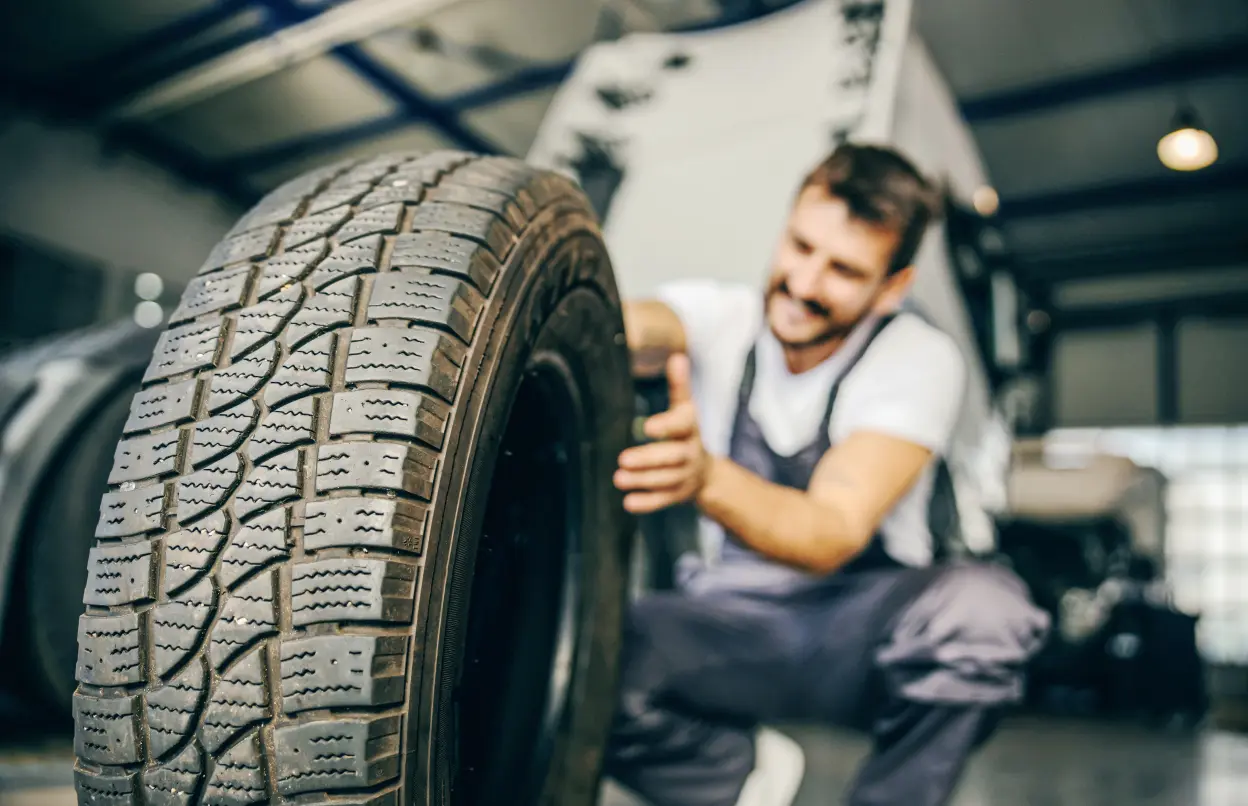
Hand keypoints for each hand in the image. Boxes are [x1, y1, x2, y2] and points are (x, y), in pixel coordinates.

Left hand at [614, 353, 710, 513]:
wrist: (706, 473)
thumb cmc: (686, 434)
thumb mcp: (685, 410)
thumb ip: (679, 387)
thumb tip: (677, 357)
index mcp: (689, 429)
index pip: (681, 425)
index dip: (666, 426)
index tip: (647, 426)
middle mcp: (689, 454)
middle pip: (672, 457)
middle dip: (648, 459)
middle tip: (622, 459)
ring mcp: (684, 477)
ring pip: (665, 480)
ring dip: (642, 480)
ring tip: (618, 478)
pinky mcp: (676, 495)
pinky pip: (663, 500)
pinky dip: (647, 503)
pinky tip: (628, 502)